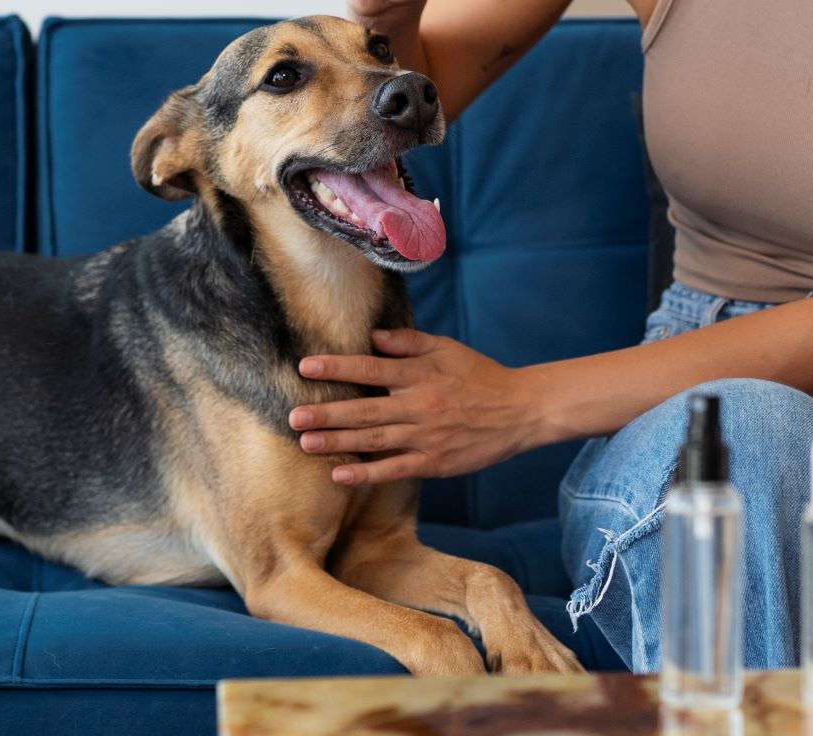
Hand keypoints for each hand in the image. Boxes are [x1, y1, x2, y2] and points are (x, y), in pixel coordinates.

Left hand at [287, 328, 540, 485]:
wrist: (519, 411)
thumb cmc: (479, 375)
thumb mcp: (446, 348)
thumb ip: (408, 342)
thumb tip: (371, 337)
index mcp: (420, 375)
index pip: (370, 370)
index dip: (337, 368)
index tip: (306, 367)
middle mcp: (418, 405)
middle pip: (365, 410)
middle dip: (326, 413)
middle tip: (293, 416)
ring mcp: (425, 437)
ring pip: (374, 441)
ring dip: (337, 442)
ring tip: (305, 442)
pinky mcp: (434, 463)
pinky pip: (394, 470)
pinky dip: (366, 474)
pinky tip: (339, 475)